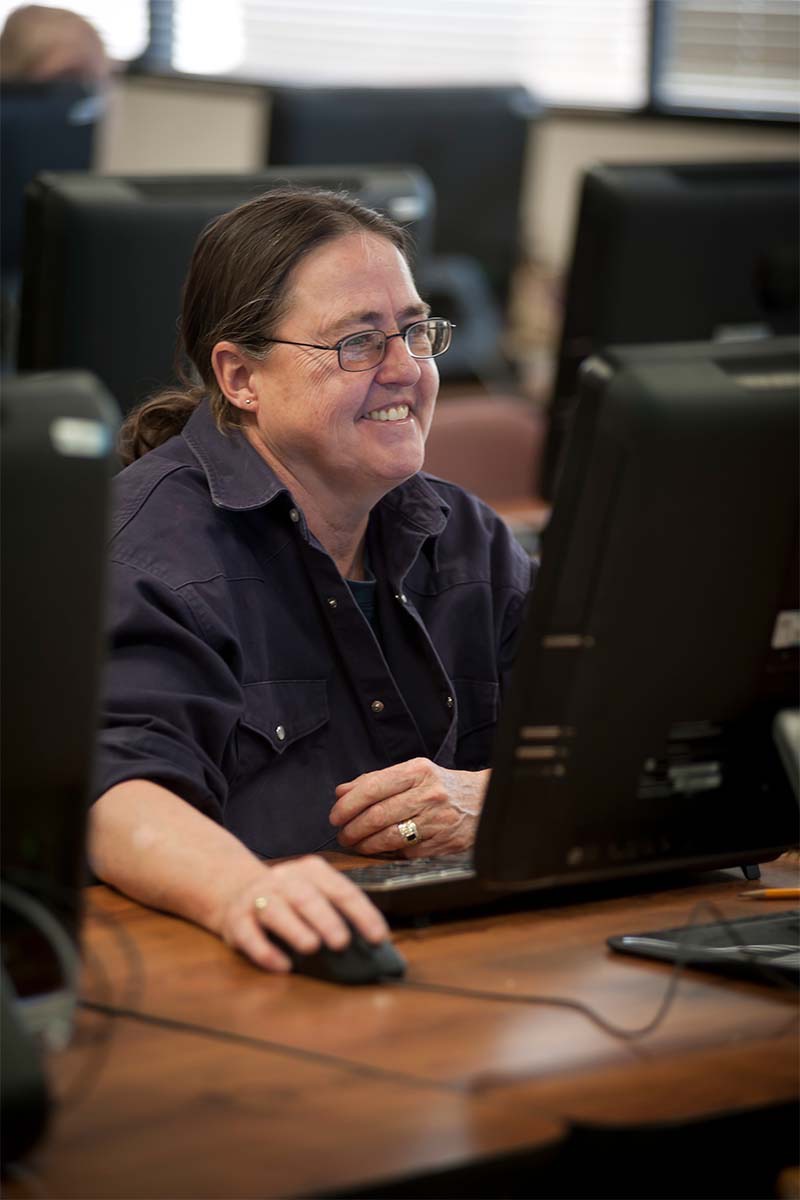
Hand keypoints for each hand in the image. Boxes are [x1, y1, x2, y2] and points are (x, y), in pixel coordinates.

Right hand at [215, 855, 388, 972]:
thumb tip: (372, 946)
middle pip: (306, 897)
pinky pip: (248, 934)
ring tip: (312, 947)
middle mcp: (283, 880)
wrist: (235, 890)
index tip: (379, 937)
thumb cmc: (290, 899)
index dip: (362, 913)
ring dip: (294, 929)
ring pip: (274, 910)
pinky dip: (265, 951)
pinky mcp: (235, 920)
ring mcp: (257, 897)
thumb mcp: (314, 894)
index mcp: (311, 871)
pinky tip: (283, 966)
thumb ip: (338, 912)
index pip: (341, 890)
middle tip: (343, 942)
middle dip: (326, 919)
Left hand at [330, 758, 488, 857]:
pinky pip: (405, 852)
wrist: (485, 801)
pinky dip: (387, 853)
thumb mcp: (412, 773)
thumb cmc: (441, 786)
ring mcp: (436, 821)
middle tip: (342, 834)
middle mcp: (428, 794)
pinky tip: (380, 851)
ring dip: (365, 845)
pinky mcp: (442, 844)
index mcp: (417, 771)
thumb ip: (376, 780)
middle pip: (377, 815)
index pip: (372, 787)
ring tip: (356, 844)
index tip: (335, 815)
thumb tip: (341, 792)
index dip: (348, 805)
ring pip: (389, 837)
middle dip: (352, 829)